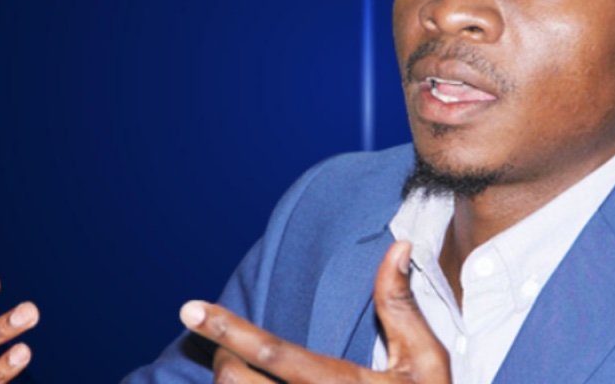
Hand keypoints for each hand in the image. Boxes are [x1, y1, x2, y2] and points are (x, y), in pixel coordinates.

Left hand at [180, 241, 450, 383]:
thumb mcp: (425, 360)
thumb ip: (401, 305)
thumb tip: (398, 245)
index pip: (274, 354)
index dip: (228, 329)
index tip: (190, 309)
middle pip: (235, 382)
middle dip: (225, 354)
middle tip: (234, 345)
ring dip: (230, 381)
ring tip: (244, 370)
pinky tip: (250, 383)